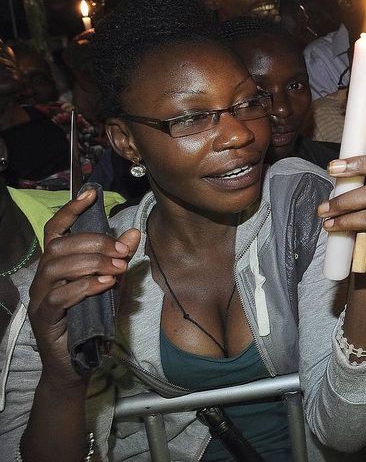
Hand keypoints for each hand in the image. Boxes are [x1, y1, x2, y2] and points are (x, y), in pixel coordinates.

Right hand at [28, 188, 139, 386]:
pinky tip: (105, 285)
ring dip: (92, 263)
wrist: (78, 362)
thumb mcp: (112, 285)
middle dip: (93, 243)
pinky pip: (59, 296)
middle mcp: (44, 278)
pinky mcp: (45, 318)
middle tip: (121, 252)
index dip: (70, 211)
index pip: (56, 232)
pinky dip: (84, 287)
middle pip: (59, 246)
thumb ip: (119, 260)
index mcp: (57, 266)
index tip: (91, 195)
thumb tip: (134, 233)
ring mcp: (41, 298)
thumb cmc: (92, 320)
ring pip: (56, 267)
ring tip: (117, 269)